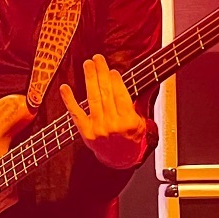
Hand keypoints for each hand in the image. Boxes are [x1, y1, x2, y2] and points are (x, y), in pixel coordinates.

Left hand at [61, 55, 146, 171]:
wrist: (120, 158)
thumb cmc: (131, 135)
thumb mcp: (140, 119)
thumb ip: (142, 99)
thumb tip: (153, 80)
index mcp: (128, 122)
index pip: (121, 97)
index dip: (116, 82)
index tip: (112, 70)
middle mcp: (113, 126)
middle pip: (106, 94)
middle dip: (101, 74)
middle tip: (97, 58)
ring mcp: (98, 129)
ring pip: (93, 99)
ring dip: (89, 80)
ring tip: (88, 65)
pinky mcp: (85, 132)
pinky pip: (76, 114)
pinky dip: (69, 100)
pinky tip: (65, 88)